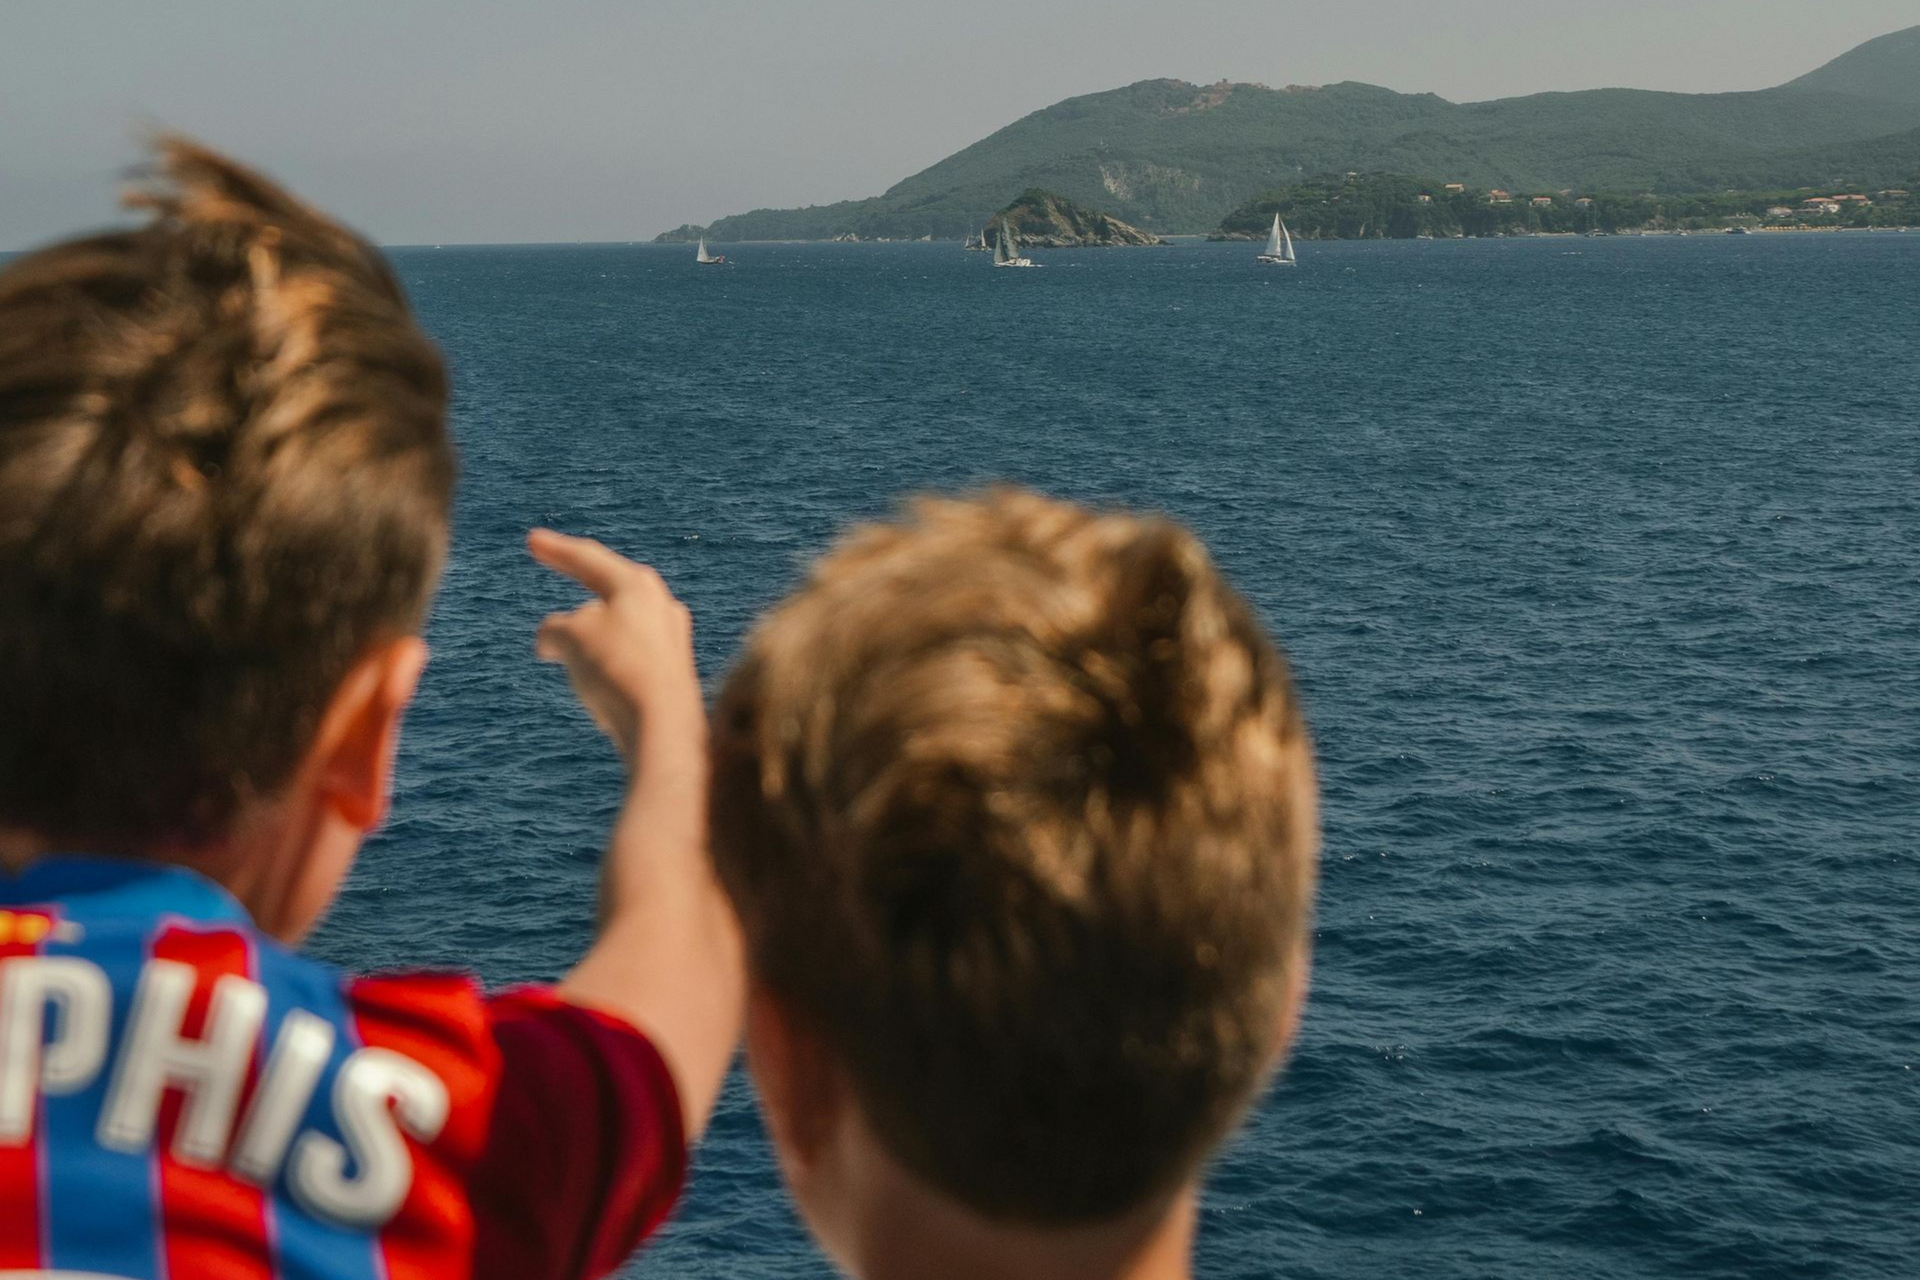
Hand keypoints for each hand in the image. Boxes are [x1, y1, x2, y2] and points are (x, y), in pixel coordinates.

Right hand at [529, 529, 701, 768]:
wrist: (664, 725)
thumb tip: (553, 641)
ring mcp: (672, 641)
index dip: (556, 550)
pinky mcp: (673, 676)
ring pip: (616, 631)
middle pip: (609, 591)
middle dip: (578, 594)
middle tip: (559, 582)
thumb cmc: (618, 669)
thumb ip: (554, 629)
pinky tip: (596, 691)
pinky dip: (604, 667)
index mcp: (637, 585)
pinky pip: (627, 662)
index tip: (532, 539)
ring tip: (568, 657)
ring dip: (588, 639)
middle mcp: (661, 607)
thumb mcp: (570, 637)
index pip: (589, 558)